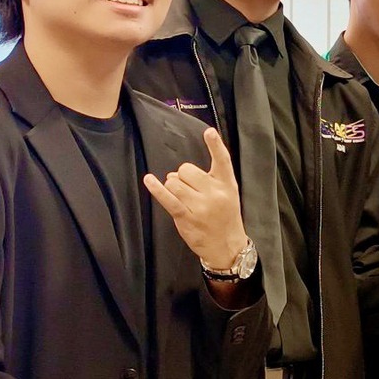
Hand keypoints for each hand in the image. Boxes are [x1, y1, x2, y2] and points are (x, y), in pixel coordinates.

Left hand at [145, 128, 248, 272]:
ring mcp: (201, 206)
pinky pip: (168, 199)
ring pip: (174, 182)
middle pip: (187, 170)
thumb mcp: (228, 195)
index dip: (215, 145)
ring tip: (184, 199)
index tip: (209, 132)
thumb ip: (209, 180)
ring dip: (173, 187)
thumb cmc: (225, 218)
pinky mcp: (186, 217)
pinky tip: (149, 180)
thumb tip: (175, 174)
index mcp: (227, 184)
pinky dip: (157, 189)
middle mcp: (215, 193)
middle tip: (191, 191)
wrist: (227, 246)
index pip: (223, 160)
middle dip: (183, 177)